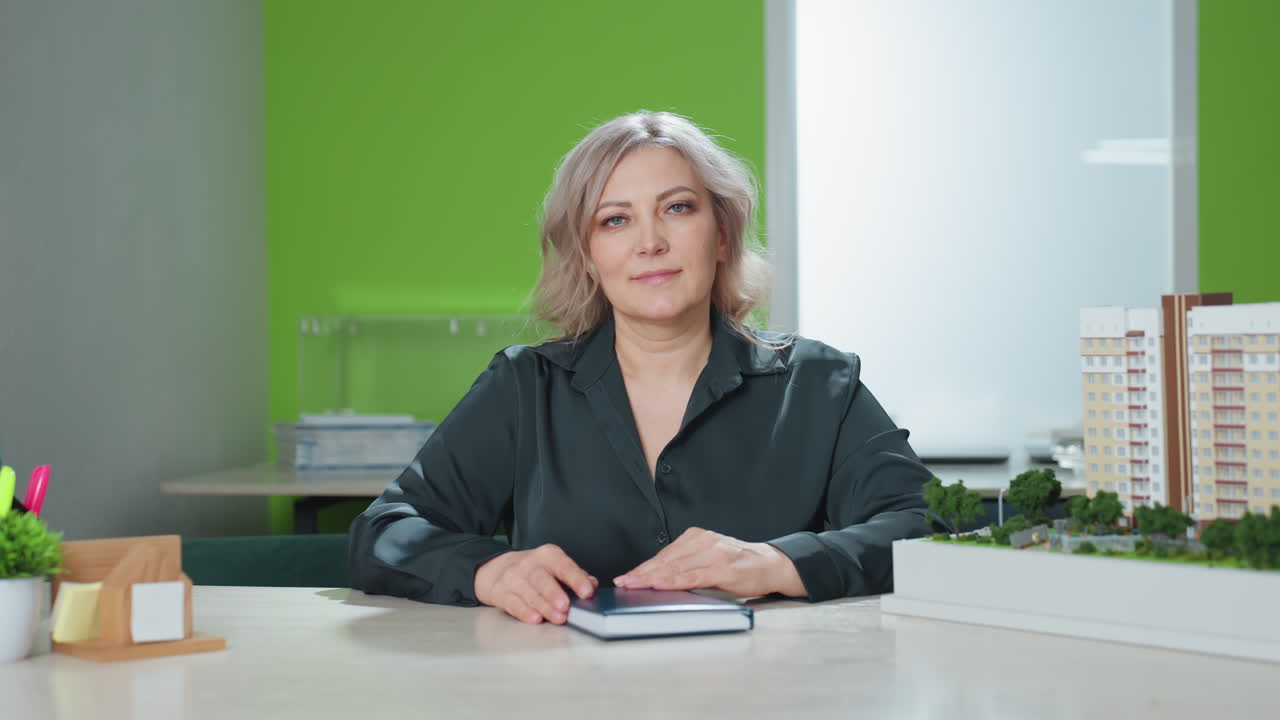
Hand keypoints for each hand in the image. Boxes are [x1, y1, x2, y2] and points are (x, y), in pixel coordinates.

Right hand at [474, 544, 597, 624]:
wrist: (497, 569)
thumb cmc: (533, 570)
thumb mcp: (554, 566)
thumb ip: (574, 576)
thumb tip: (592, 584)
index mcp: (547, 555)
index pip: (563, 566)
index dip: (576, 578)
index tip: (587, 591)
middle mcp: (529, 564)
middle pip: (542, 579)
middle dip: (555, 593)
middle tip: (567, 607)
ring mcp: (513, 578)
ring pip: (529, 593)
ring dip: (545, 607)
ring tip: (558, 618)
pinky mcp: (501, 593)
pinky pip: (513, 603)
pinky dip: (525, 612)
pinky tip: (535, 618)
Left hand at [612, 528, 806, 597]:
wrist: (770, 564)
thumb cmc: (738, 565)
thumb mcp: (709, 558)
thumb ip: (687, 564)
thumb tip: (657, 579)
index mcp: (696, 537)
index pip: (664, 555)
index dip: (643, 567)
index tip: (625, 577)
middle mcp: (703, 541)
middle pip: (666, 561)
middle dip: (642, 573)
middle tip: (622, 582)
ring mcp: (713, 554)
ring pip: (676, 568)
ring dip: (652, 578)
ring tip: (634, 585)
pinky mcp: (723, 569)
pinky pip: (693, 576)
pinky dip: (674, 581)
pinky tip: (660, 585)